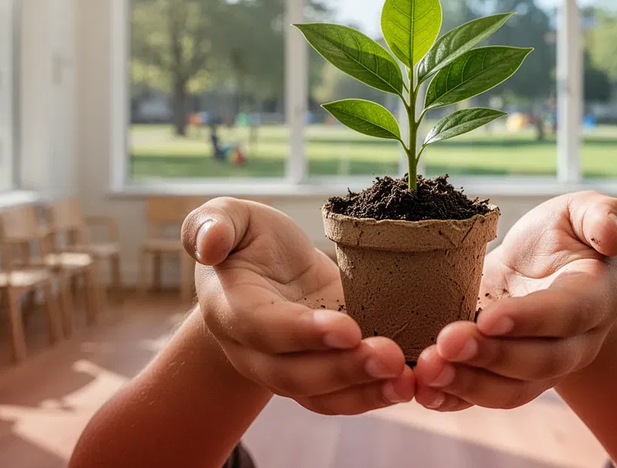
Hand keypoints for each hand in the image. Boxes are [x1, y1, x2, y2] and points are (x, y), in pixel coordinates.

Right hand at [182, 198, 414, 414]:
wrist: (264, 272)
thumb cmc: (248, 239)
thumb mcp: (229, 217)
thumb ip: (212, 224)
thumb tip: (209, 243)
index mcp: (230, 309)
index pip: (263, 328)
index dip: (304, 332)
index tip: (349, 327)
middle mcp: (254, 351)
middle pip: (293, 373)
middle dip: (343, 369)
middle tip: (390, 357)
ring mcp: (285, 370)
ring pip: (319, 395)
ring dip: (363, 391)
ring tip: (404, 381)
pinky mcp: (318, 376)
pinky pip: (340, 398)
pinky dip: (372, 396)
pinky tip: (407, 385)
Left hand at [412, 191, 616, 410]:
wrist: (541, 271)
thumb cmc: (561, 236)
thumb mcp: (580, 212)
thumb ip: (604, 214)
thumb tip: (612, 235)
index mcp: (595, 298)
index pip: (567, 315)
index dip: (530, 319)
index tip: (488, 317)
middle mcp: (574, 344)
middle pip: (538, 362)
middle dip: (491, 356)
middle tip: (446, 343)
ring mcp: (540, 368)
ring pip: (510, 390)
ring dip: (467, 384)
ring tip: (427, 371)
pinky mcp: (505, 378)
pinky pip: (482, 399)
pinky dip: (452, 400)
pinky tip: (422, 391)